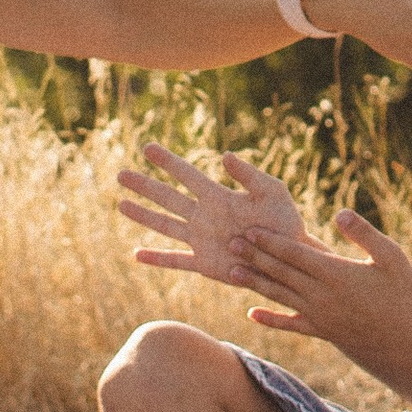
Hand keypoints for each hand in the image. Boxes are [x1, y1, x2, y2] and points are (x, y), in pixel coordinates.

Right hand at [118, 141, 306, 286]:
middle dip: (144, 186)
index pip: (187, 175)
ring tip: (121, 205)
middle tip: (121, 174)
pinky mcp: (206, 263)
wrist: (290, 258)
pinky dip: (157, 259)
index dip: (167, 161)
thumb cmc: (286, 223)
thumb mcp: (272, 193)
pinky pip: (176, 261)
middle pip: (167, 198)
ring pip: (165, 225)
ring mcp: (202, 240)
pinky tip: (137, 255)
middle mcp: (205, 216)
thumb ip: (250, 175)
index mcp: (219, 197)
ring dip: (144, 216)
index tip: (148, 148)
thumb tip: (225, 155)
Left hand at [228, 205, 411, 391]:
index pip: (295, 254)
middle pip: (281, 272)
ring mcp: (320, 316)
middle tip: (230, 243)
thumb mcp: (391, 256)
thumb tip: (339, 212)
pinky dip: (270, 319)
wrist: (410, 342)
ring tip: (231, 271)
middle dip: (255, 256)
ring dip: (255, 283)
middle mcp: (322, 295)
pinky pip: (290, 325)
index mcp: (336, 273)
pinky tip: (252, 314)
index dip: (270, 242)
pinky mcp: (323, 333)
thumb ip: (364, 234)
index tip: (250, 230)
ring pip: (280, 296)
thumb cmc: (404, 294)